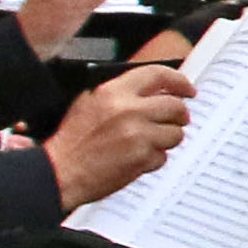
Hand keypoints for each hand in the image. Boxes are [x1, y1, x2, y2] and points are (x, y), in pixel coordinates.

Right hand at [41, 63, 189, 209]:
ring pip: (175, 133)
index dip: (179, 81)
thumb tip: (154, 92)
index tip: (188, 89)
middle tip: (177, 121)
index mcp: (113, 92)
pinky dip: (154, 159)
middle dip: (180, 116)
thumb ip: (121, 94)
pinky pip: (163, 156)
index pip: (158, 75)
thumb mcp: (90, 104)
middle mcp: (128, 110)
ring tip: (147, 144)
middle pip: (175, 106)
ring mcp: (137, 135)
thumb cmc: (73, 141)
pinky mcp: (141, 158)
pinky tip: (135, 159)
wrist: (59, 171)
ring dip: (167, 140)